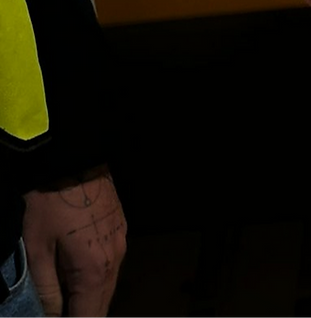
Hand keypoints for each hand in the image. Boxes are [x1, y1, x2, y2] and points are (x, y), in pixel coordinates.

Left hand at [22, 165, 126, 317]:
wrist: (74, 160)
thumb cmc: (49, 205)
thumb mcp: (36, 251)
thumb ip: (45, 290)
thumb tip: (51, 316)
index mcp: (93, 271)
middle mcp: (115, 261)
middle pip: (102, 305)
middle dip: (84, 316)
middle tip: (63, 317)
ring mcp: (122, 244)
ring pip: (109, 286)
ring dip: (91, 300)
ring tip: (70, 305)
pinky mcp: (121, 230)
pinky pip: (112, 266)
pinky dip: (97, 280)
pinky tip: (81, 279)